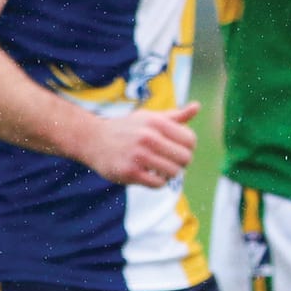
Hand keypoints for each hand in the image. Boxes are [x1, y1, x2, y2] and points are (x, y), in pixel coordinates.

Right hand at [82, 102, 199, 187]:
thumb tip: (197, 107)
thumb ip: (175, 116)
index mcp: (156, 122)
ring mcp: (138, 155)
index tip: (177, 149)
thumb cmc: (127, 128)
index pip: (190, 140)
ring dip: (169, 173)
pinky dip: (158, 182)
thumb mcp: (149, 117)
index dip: (188, 148)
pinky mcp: (130, 172)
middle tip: (170, 161)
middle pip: (185, 158)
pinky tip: (149, 175)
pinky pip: (158, 183)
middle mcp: (148, 137)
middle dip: (181, 163)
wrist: (93, 139)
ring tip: (159, 168)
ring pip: (173, 172)